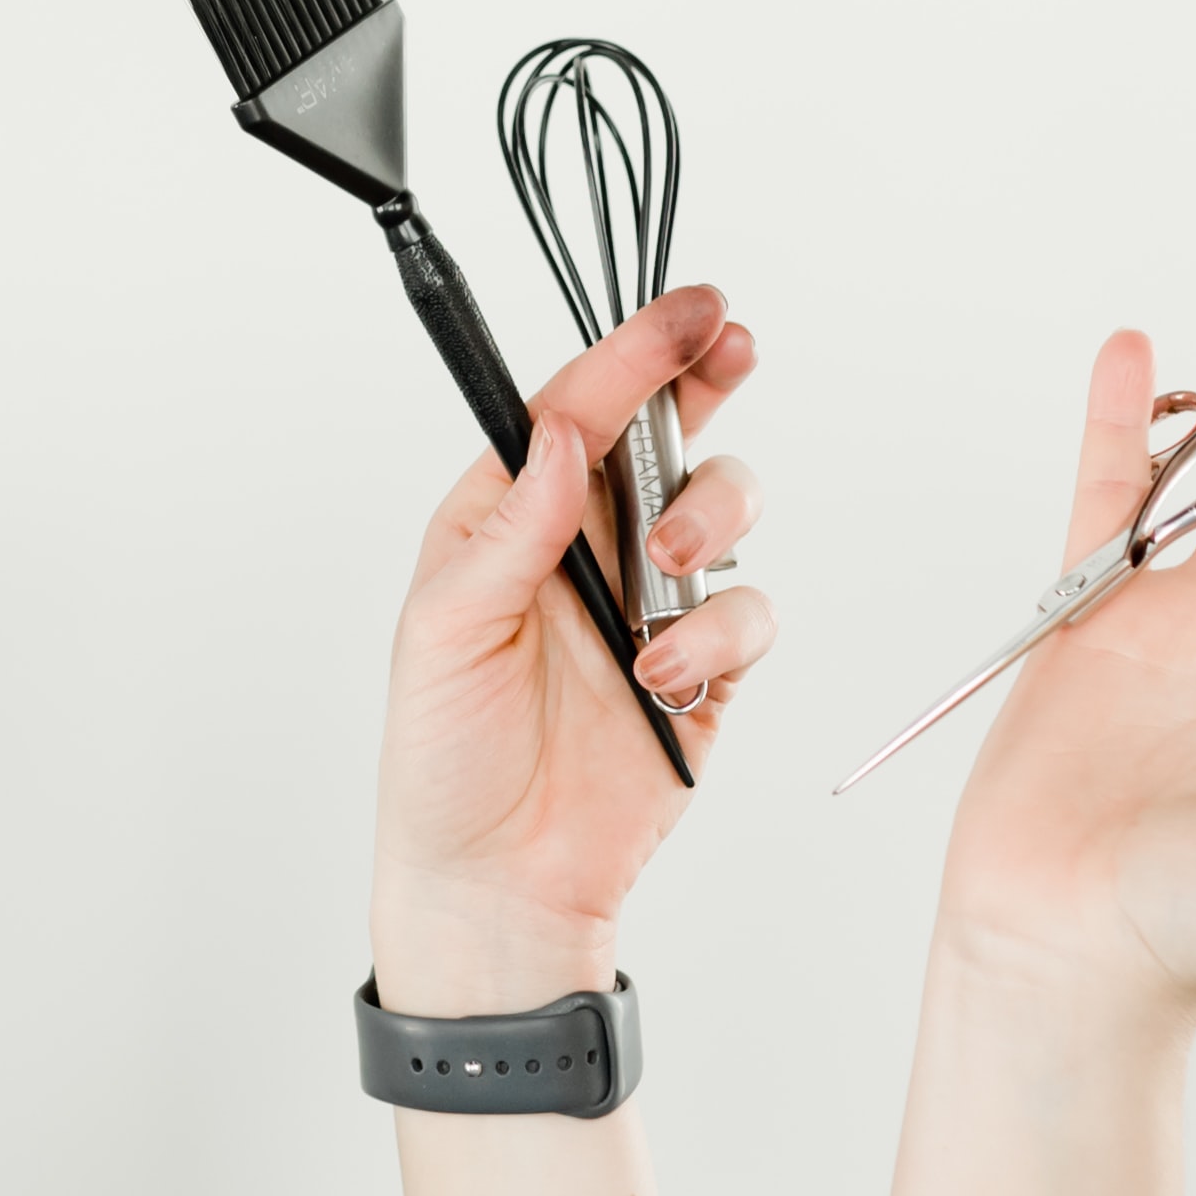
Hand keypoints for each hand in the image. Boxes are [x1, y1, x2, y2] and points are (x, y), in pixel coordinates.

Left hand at [368, 283, 770, 1008]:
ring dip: (708, 521)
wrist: (499, 882)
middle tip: (729, 351)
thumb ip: (513, 531)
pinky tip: (667, 679)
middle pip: (667, 431)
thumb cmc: (445, 757)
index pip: (576, 409)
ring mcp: (652, 601)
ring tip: (663, 577)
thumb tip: (564, 436)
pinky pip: (749, 612)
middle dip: (704, 381)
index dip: (633, 351)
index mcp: (511, 514)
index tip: (688, 312)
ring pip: (723, 508)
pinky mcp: (705, 668)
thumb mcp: (446, 631)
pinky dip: (720, 634)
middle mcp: (588, 541)